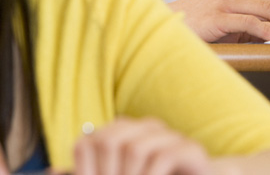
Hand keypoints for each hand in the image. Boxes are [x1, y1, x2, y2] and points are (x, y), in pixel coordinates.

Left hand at [73, 117, 210, 174]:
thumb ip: (88, 173)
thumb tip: (50, 172)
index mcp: (126, 132)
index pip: (91, 140)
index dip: (86, 167)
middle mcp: (146, 128)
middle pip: (111, 138)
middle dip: (107, 173)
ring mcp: (169, 135)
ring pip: (135, 147)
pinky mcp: (190, 148)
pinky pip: (162, 157)